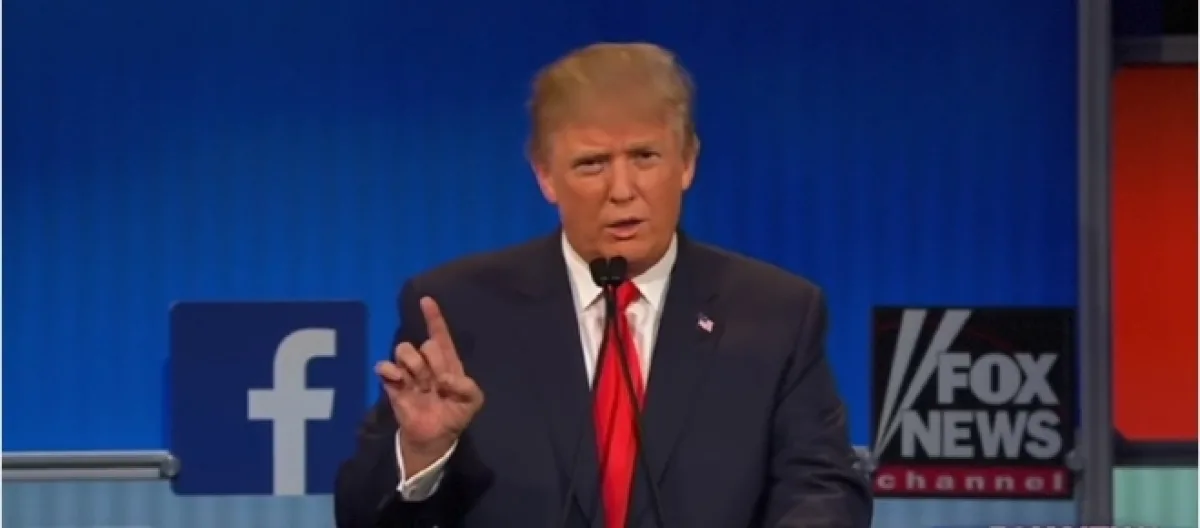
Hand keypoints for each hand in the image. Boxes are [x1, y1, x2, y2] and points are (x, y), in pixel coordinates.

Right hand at [376, 296, 483, 472]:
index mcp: (447, 360)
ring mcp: (409, 371)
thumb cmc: (455, 413)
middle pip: (425, 344)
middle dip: (432, 362)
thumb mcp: (472, 401)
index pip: (440, 334)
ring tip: (420, 386)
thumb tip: (444, 378)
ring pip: (404, 350)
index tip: (426, 300)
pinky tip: (400, 381)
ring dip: (414, 367)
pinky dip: (390, 370)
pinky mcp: (393, 383)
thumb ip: (467, 387)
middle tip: (436, 384)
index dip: (434, 317)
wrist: (435, 436)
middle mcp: (427, 362)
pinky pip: (385, 366)